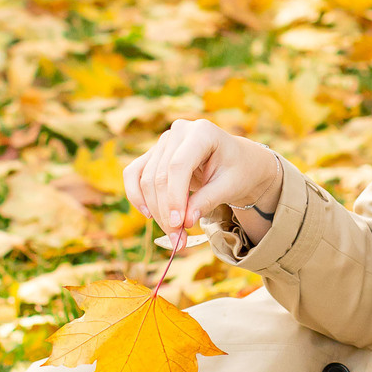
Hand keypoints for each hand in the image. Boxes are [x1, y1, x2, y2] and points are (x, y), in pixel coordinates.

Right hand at [123, 119, 282, 249]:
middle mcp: (179, 131)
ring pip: (146, 179)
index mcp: (202, 132)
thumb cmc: (237, 171)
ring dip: (155, 211)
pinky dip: (137, 196)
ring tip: (173, 234)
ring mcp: (164, 141)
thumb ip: (206, 201)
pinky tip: (148, 215)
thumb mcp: (229, 187)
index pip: (178, 165)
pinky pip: (134, 174)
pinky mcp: (154, 154)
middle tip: (178, 240)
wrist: (237, 162)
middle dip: (166, 211)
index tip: (178, 224)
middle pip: (160, 175)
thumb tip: (184, 222)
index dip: (174, 197)